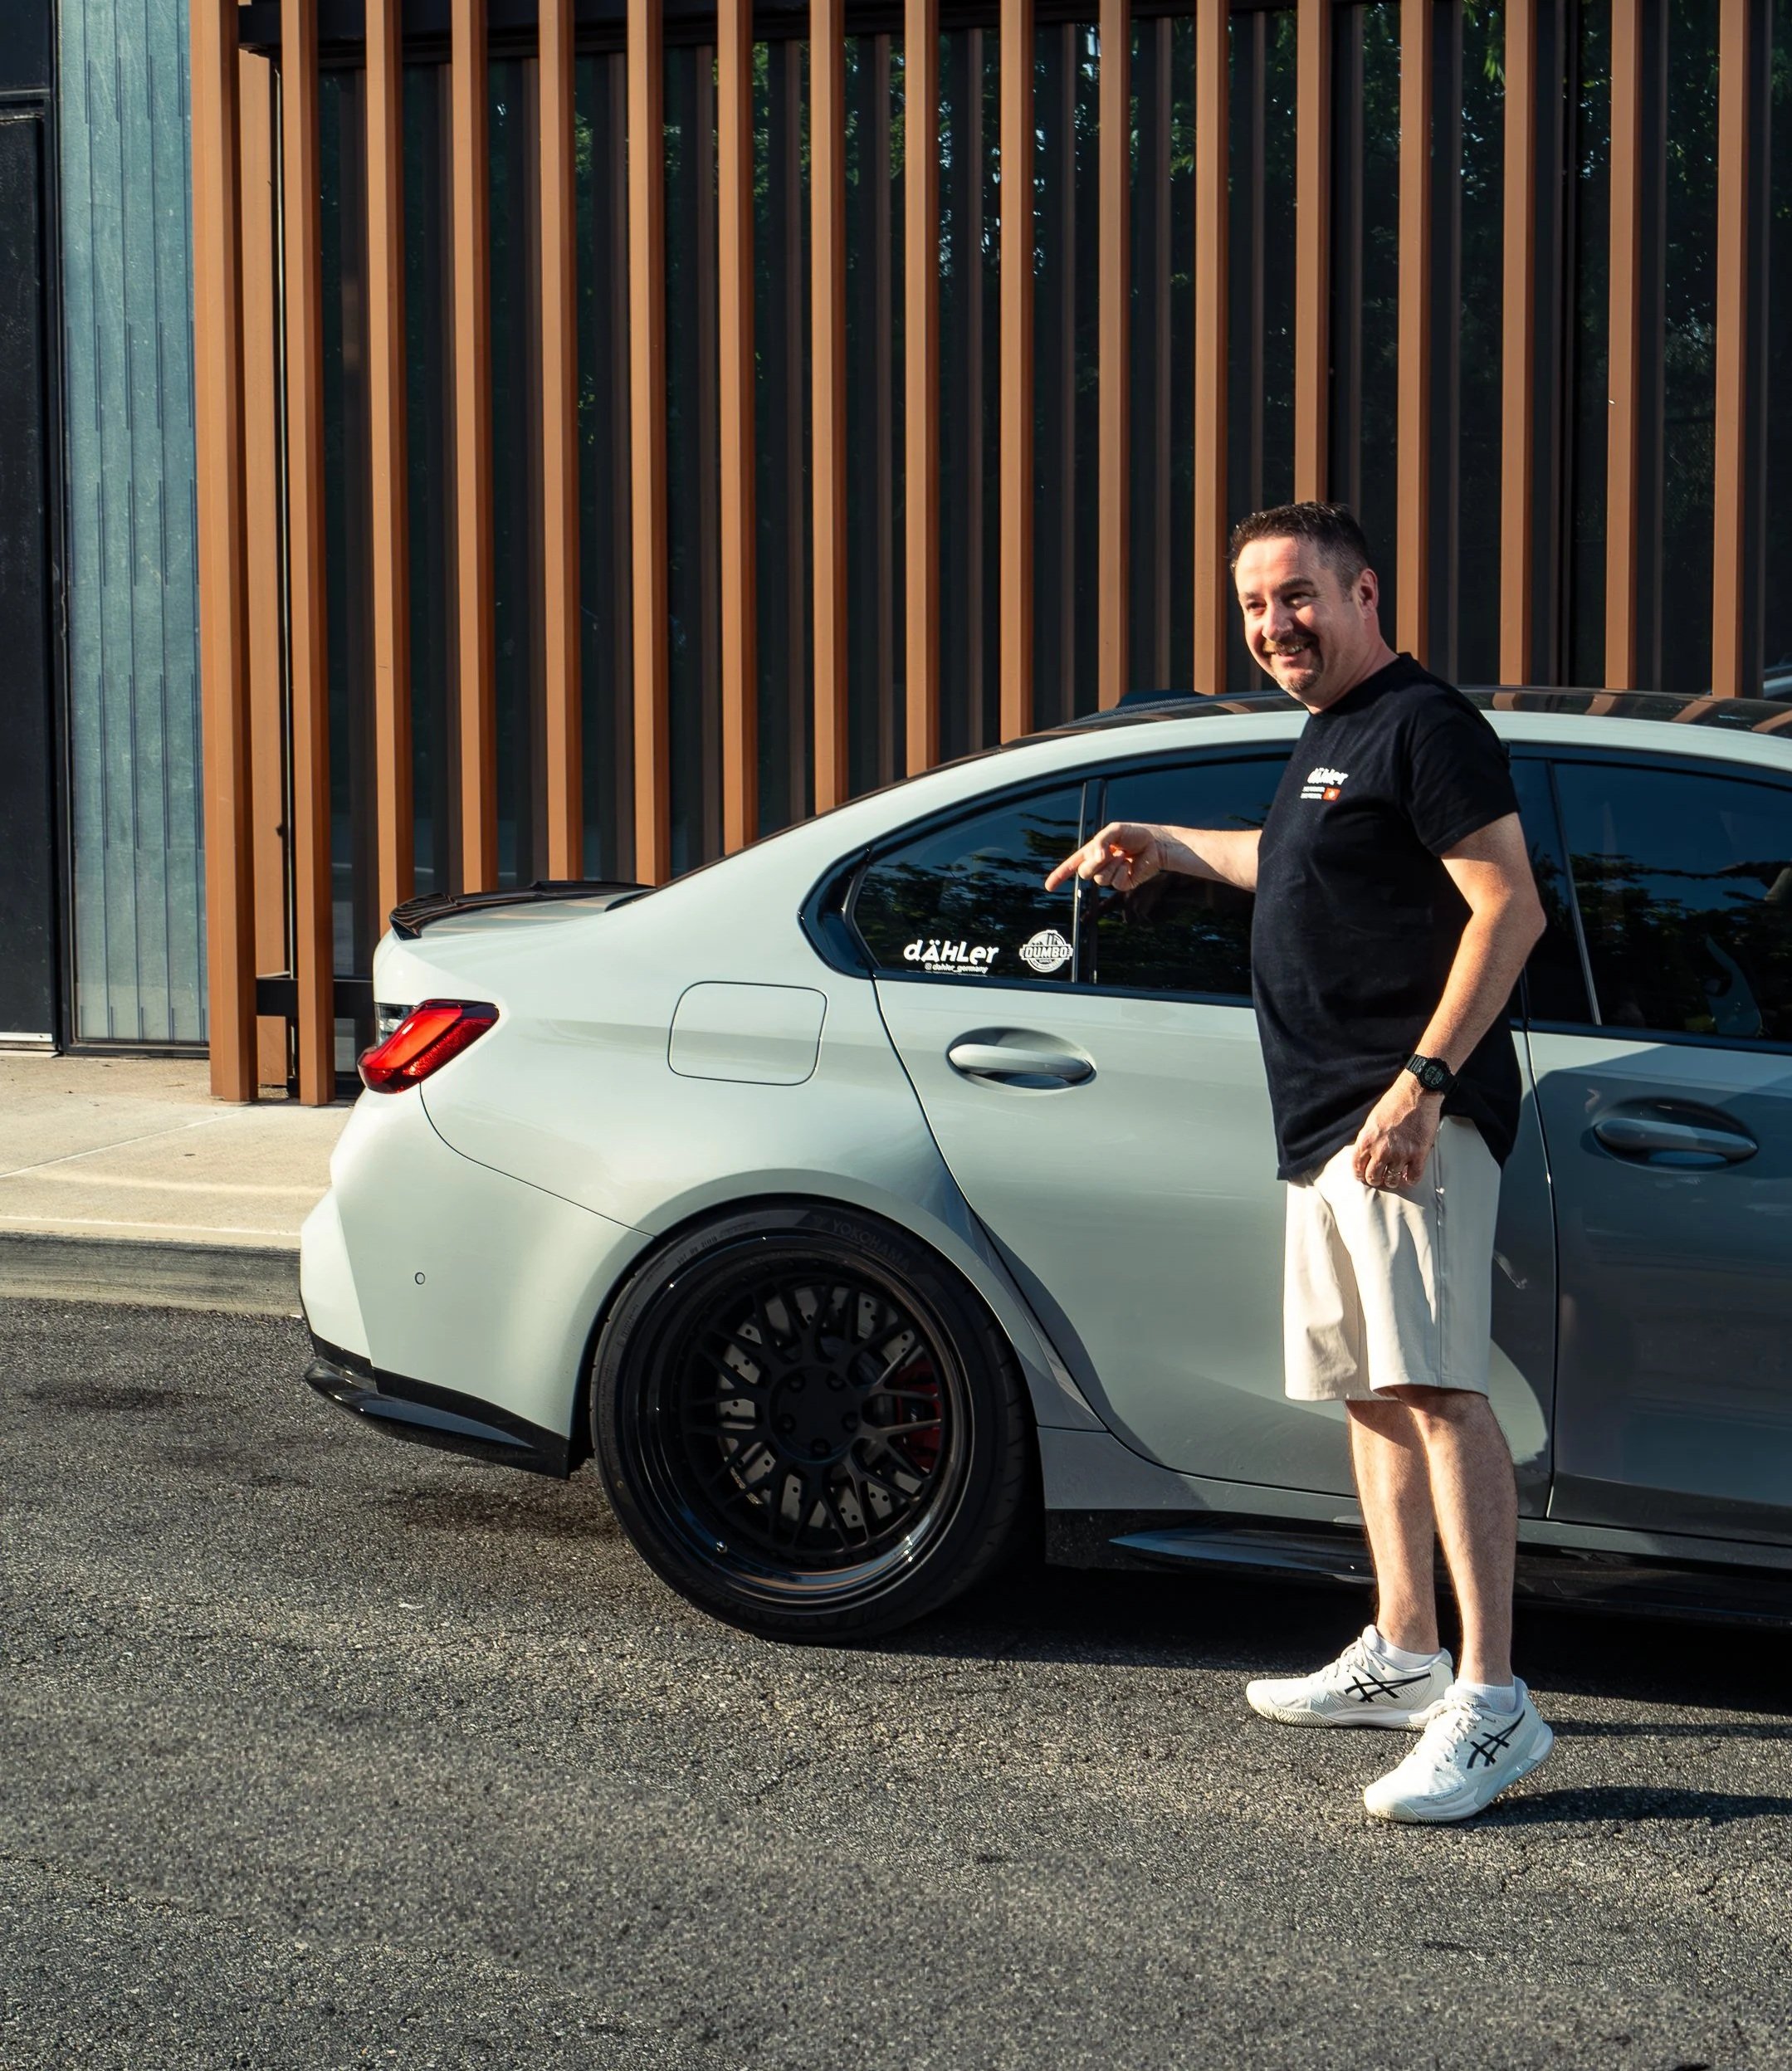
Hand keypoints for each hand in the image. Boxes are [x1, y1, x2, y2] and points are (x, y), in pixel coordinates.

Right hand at [1043, 821, 1164, 894]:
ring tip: (1123, 855)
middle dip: (1093, 863)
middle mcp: (1099, 865)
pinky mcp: (1123, 884)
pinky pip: (1115, 883)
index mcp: (1093, 852)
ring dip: (1111, 865)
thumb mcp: (1114, 830)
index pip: (1072, 865)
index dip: (1059, 875)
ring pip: (1099, 879)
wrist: (1156, 843)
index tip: (1049, 886)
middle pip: (1084, 873)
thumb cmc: (1135, 834)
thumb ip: (1100, 841)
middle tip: (1107, 853)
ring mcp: (1111, 875)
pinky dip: (1121, 871)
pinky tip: (1128, 864)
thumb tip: (1096, 857)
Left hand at [1351, 1076, 1443, 1189]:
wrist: (1416, 1094)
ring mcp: (1401, 1153)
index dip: (1360, 1174)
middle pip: (1373, 1177)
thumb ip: (1368, 1139)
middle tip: (1379, 1178)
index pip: (1357, 1167)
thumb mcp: (1372, 1121)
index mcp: (1366, 1140)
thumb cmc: (1394, 1103)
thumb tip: (1365, 1154)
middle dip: (1375, 1179)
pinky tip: (1409, 1176)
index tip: (1363, 1176)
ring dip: (1392, 1180)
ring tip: (1394, 1176)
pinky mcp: (1419, 1154)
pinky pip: (1413, 1177)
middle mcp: (1381, 1150)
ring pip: (1392, 1180)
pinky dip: (1410, 1180)